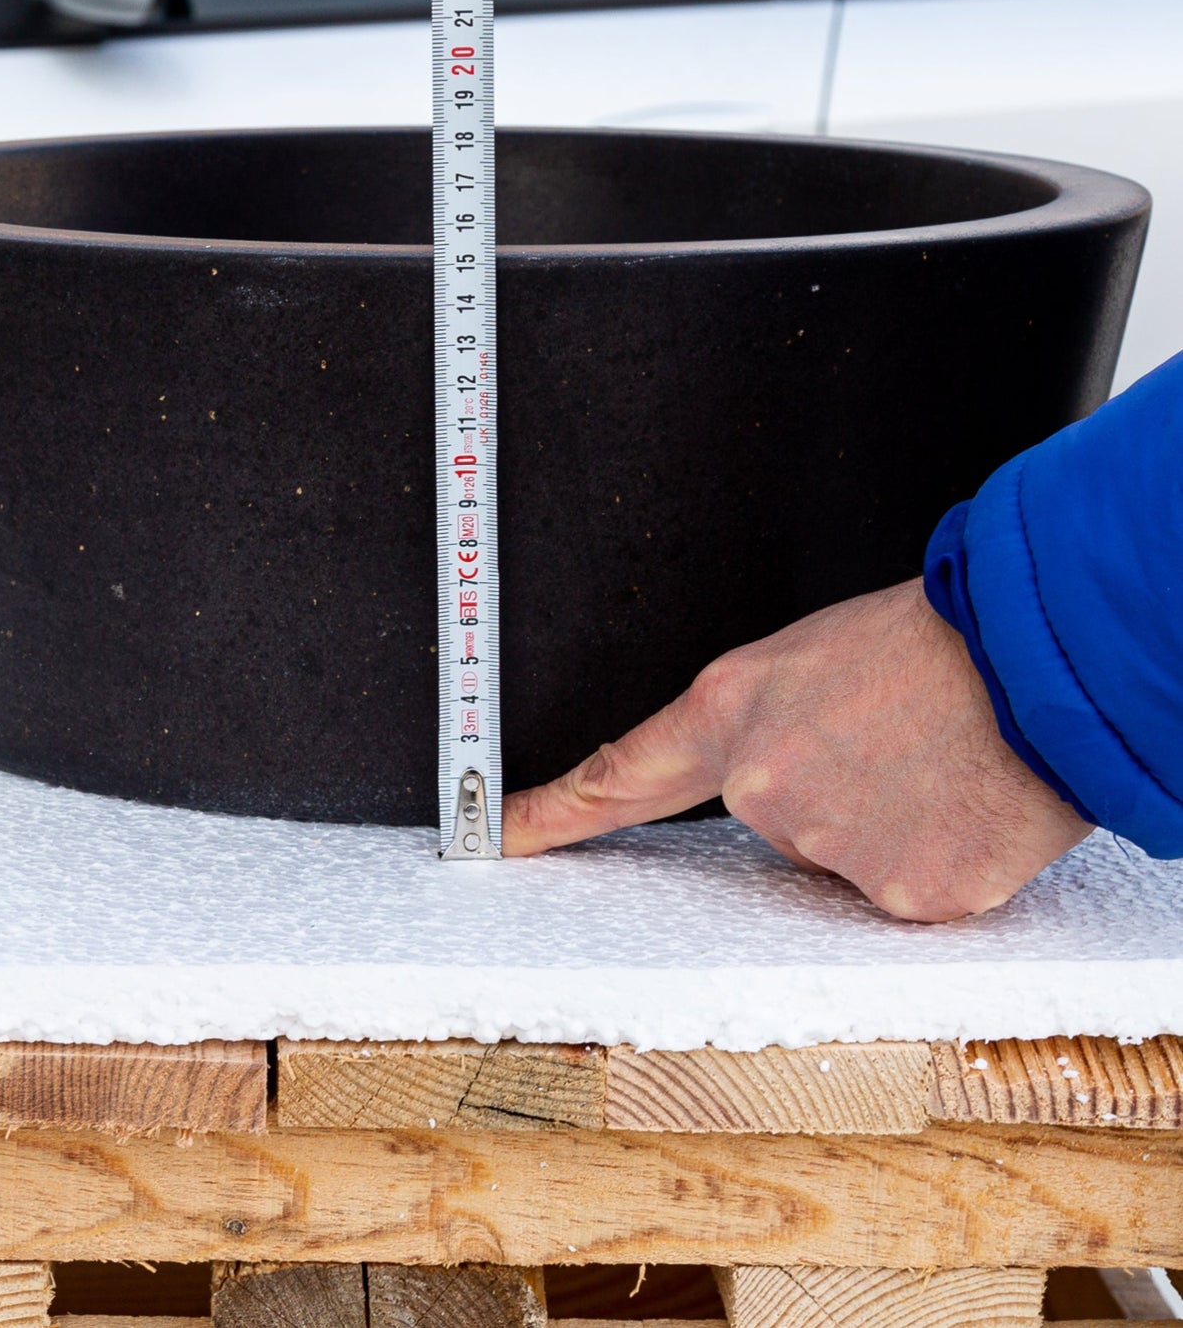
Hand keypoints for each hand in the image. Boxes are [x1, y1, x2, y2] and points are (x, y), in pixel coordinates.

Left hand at [502, 578, 1090, 920]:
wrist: (1041, 658)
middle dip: (817, 790)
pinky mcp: (904, 897)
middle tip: (881, 742)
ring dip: (877, 822)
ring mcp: (831, 848)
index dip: (549, 813)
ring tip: (927, 761)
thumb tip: (758, 785)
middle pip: (766, 818)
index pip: (617, 775)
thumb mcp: (810, 656)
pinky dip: (928, 855)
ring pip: (836, 857)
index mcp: (732, 711)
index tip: (496, 838)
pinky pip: (899, 892)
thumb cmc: (932, 639)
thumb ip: (760, 726)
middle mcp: (765, 787)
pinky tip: (955, 804)